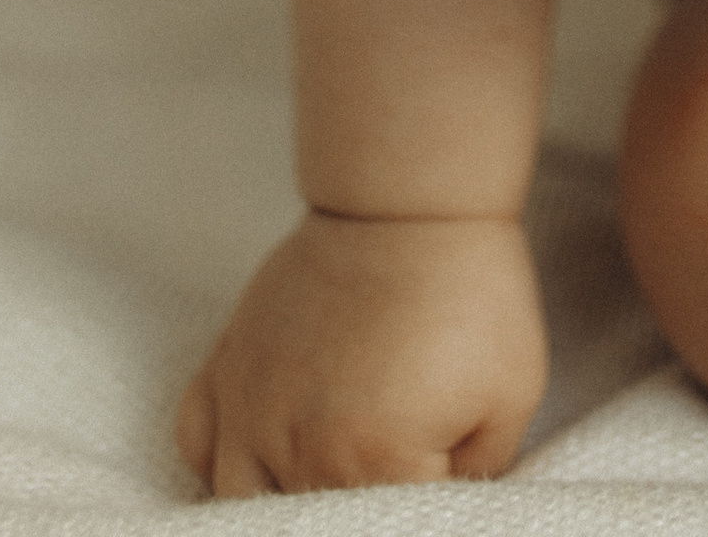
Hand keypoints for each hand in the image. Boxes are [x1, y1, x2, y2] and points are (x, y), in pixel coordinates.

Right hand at [176, 209, 547, 496]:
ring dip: (280, 504)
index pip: (383, 527)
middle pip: (308, 525)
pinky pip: (197, 440)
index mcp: (371, 463)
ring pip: (240, 502)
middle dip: (352, 509)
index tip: (432, 474)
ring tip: (323, 477)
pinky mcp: (230, 364)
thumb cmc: (471, 293)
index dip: (418, 509)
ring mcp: (252, 406)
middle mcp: (297, 447)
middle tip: (384, 459)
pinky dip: (218, 461)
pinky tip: (258, 454)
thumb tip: (452, 500)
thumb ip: (479, 473)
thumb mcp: (510, 394)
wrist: (413, 203)